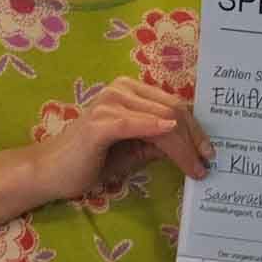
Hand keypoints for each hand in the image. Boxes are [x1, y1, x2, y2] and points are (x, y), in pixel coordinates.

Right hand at [31, 76, 210, 202]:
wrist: (52, 172)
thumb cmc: (93, 160)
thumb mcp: (135, 149)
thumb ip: (160, 141)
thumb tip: (193, 146)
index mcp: (130, 91)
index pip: (174, 105)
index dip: (196, 129)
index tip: (209, 152)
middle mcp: (121, 90)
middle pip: (172, 110)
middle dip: (194, 139)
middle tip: (207, 162)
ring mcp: (109, 103)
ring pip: (161, 119)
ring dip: (183, 146)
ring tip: (195, 168)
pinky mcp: (99, 124)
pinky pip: (134, 124)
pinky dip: (155, 129)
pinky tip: (171, 139)